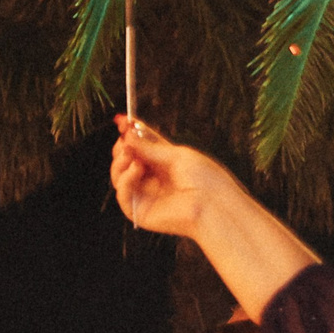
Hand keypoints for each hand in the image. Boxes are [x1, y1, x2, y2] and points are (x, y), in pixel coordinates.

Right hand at [109, 116, 239, 240]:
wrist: (213, 204)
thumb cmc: (204, 179)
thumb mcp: (176, 155)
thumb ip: (149, 148)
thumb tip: (127, 136)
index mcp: (165, 165)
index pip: (141, 148)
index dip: (131, 134)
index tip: (121, 120)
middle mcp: (153, 180)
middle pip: (126, 162)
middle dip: (122, 148)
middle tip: (124, 139)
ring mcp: (145, 196)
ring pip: (119, 177)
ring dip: (120, 163)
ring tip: (129, 154)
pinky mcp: (140, 212)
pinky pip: (123, 194)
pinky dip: (126, 179)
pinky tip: (137, 168)